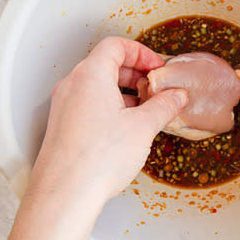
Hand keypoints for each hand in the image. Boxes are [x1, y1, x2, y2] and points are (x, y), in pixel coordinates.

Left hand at [28, 36, 186, 205]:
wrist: (65, 193)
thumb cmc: (97, 159)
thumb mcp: (143, 127)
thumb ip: (163, 106)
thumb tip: (176, 96)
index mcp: (90, 75)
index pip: (116, 45)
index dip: (141, 52)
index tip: (157, 68)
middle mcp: (73, 85)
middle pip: (106, 63)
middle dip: (135, 73)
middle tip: (156, 88)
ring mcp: (64, 105)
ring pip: (97, 85)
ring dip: (124, 92)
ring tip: (145, 111)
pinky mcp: (63, 125)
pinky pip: (88, 103)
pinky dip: (110, 107)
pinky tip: (127, 128)